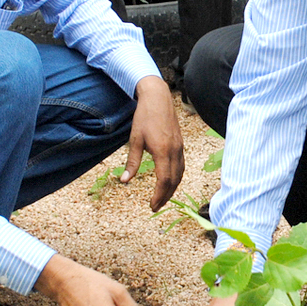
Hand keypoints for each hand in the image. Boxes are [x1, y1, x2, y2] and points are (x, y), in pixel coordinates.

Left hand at [119, 77, 183, 210]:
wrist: (158, 98)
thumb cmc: (144, 117)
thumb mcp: (135, 140)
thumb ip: (132, 162)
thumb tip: (125, 181)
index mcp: (163, 151)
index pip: (164, 180)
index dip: (159, 195)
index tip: (152, 205)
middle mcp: (175, 151)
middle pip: (174, 181)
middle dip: (165, 196)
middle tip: (156, 207)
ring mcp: (180, 148)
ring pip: (180, 174)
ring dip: (172, 189)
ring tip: (162, 198)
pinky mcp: (180, 145)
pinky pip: (182, 166)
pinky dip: (176, 178)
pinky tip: (170, 181)